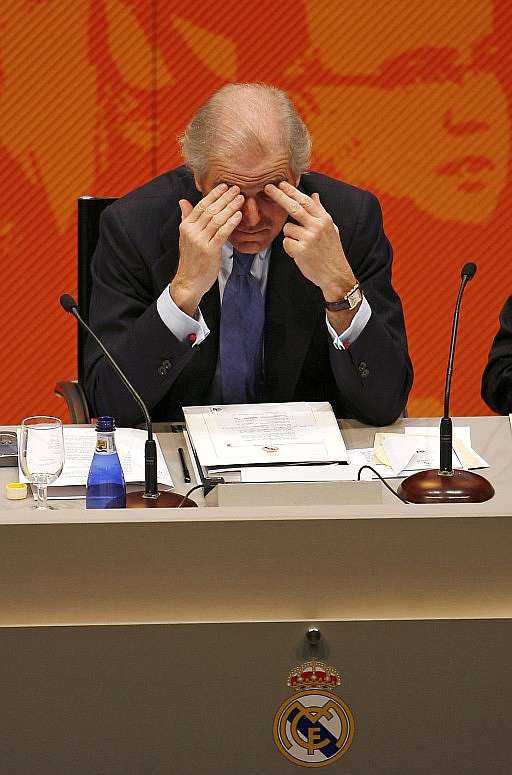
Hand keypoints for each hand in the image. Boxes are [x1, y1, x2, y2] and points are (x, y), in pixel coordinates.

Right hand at [170, 184, 243, 315]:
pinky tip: (239, 215)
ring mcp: (200, 241)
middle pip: (210, 210)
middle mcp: (191, 231)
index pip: (201, 205)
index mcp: (186, 226)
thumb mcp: (185, 237)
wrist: (189, 282)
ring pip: (217, 219)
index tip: (224, 186)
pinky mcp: (209, 250)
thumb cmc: (191, 260)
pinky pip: (222, 233)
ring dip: (230, 207)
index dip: (214, 195)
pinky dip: (231, 222)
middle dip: (224, 197)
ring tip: (240, 199)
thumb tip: (183, 201)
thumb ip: (186, 218)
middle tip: (236, 188)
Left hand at [264, 181, 356, 301]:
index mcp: (324, 219)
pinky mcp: (301, 251)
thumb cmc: (331, 252)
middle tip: (268, 188)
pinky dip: (289, 247)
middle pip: (294, 208)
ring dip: (290, 235)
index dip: (292, 191)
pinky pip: (286, 243)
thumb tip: (314, 195)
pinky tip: (300, 253)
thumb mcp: (331, 228)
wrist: (335, 274)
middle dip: (280, 196)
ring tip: (301, 244)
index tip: (281, 184)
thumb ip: (320, 211)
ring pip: (287, 228)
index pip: (305, 201)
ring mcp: (309, 239)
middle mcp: (317, 227)